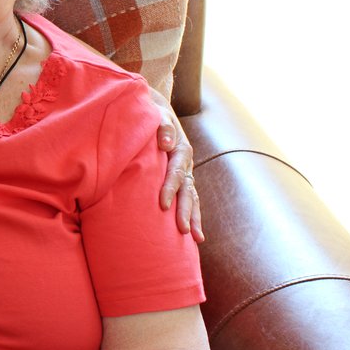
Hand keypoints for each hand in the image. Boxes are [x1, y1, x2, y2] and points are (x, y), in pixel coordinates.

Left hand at [150, 88, 203, 242]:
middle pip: (188, 190)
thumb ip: (162, 128)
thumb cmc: (153, 115)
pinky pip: (189, 198)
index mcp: (181, 150)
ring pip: (192, 197)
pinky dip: (192, 214)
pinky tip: (193, 233)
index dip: (169, 189)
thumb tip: (165, 144)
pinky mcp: (182, 178)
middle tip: (183, 230)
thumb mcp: (158, 116)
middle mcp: (186, 163)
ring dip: (193, 217)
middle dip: (186, 211)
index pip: (175, 173)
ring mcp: (186, 172)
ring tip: (196, 238)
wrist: (158, 110)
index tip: (163, 205)